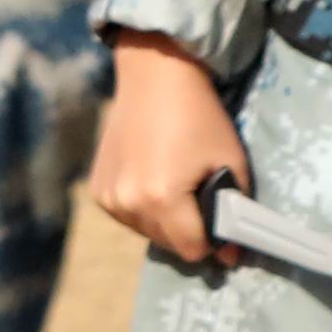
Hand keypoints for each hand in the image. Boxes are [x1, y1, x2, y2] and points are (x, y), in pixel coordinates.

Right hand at [83, 31, 256, 269]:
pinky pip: (128, 215)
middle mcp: (128, 204)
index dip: (215, 243)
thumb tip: (230, 253)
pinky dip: (144, 208)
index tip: (228, 233)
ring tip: (179, 185)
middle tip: (204, 200)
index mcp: (162, 199)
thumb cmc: (201, 117)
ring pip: (147, 232)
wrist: (155, 79)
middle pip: (168, 243)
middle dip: (191, 231)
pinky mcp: (98, 190)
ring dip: (166, 222)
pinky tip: (155, 178)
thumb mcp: (230, 161)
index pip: (192, 249)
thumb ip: (233, 209)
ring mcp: (108, 198)